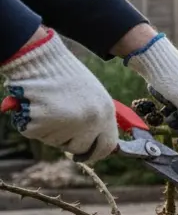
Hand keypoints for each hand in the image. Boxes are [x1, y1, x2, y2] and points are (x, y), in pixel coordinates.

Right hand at [0, 28, 118, 161]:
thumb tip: (97, 141)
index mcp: (106, 113)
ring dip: (52, 131)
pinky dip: (34, 124)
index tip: (87, 154)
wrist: (41, 59)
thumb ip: (97, 118)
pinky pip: (38, 134)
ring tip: (50, 105)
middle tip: (61, 128)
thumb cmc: (66, 75)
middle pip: (81, 148)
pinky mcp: (43, 125)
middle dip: (71, 143)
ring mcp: (67, 125)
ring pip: (58, 142)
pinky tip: (37, 106)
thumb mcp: (93, 96)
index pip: (107, 146)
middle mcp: (90, 122)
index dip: (96, 153)